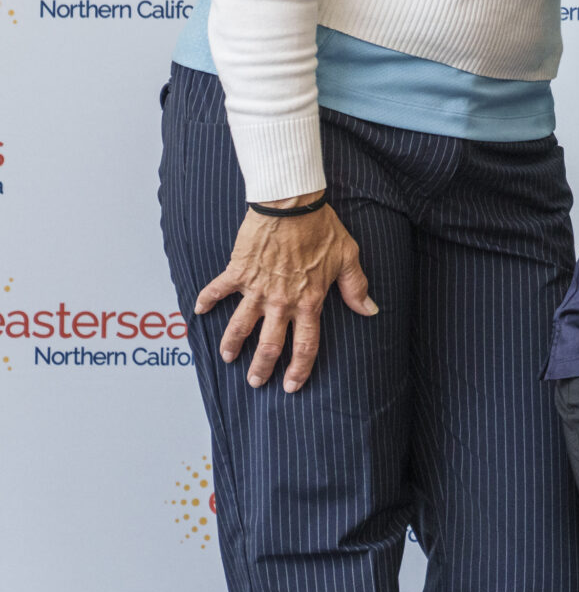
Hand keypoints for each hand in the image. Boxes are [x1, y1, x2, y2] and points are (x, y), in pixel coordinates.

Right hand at [193, 197, 376, 392]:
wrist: (292, 205)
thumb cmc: (322, 229)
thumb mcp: (347, 257)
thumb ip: (356, 287)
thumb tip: (370, 310)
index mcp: (309, 301)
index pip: (306, 344)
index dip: (299, 368)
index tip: (291, 386)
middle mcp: (281, 301)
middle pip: (270, 344)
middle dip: (262, 368)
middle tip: (255, 382)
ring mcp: (257, 288)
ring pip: (240, 326)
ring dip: (232, 344)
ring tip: (227, 358)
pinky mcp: (238, 272)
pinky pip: (217, 290)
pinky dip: (205, 300)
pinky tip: (196, 311)